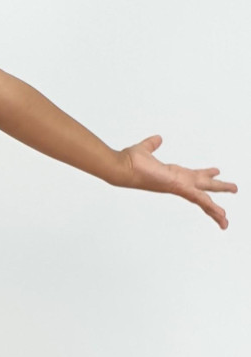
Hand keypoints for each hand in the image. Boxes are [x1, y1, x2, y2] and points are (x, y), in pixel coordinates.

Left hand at [117, 135, 236, 229]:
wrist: (122, 168)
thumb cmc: (129, 161)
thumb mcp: (145, 149)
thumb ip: (152, 144)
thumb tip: (157, 138)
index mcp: (173, 174)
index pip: (194, 176)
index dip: (206, 173)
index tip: (217, 171)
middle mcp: (178, 182)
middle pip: (203, 187)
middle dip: (219, 187)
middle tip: (234, 188)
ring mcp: (178, 187)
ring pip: (203, 199)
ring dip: (216, 208)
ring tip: (226, 218)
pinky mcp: (178, 188)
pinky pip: (199, 199)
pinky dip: (210, 207)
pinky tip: (221, 214)